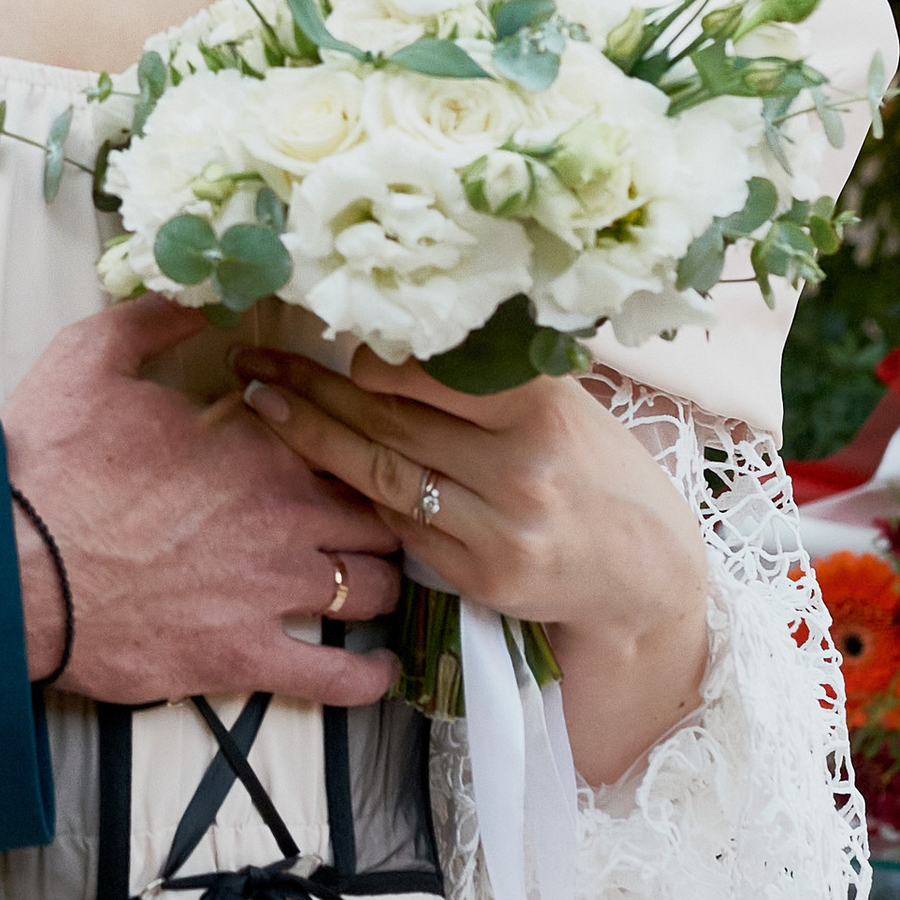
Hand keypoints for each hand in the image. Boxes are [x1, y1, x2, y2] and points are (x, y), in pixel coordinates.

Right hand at [2, 302, 399, 705]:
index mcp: (254, 439)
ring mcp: (268, 589)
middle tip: (366, 514)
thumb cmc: (49, 462)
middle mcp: (281, 512)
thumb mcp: (90, 357)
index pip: (341, 432)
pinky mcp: (243, 656)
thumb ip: (155, 318)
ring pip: (376, 587)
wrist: (10, 563)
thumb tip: (202, 296)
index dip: (347, 437)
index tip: (338, 443)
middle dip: (379, 510)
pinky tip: (376, 669)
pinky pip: (336, 678)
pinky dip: (367, 676)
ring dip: (381, 583)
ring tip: (371, 582)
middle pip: (377, 510)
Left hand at [235, 345, 708, 783]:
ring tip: (261, 401)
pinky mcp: (484, 579)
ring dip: (311, 437)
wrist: (646, 573)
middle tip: (254, 357)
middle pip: (390, 422)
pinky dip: (359, 494)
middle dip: (312, 387)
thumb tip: (399, 320)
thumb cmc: (596, 467)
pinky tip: (317, 466)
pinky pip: (402, 527)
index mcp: (539, 410)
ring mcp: (500, 530)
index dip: (367, 359)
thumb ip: (492, 372)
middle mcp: (520, 471)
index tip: (326, 336)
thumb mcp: (563, 403)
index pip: (429, 375)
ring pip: (381, 476)